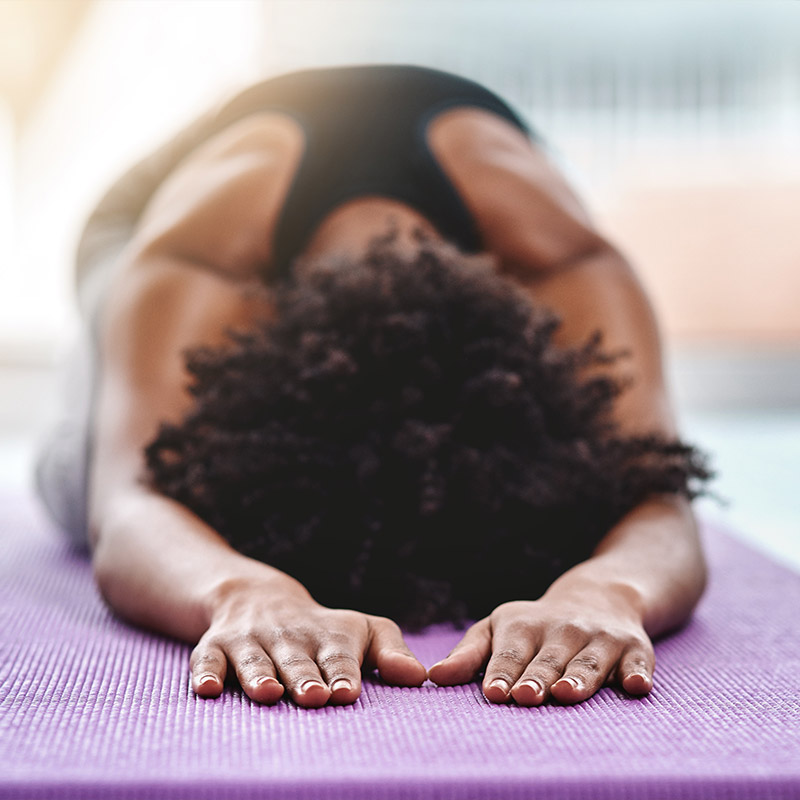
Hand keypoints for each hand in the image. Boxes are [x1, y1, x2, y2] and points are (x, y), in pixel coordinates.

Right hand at [189, 577, 426, 706]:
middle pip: (297, 658)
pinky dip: (204, 673)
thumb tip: (419, 678)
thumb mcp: (362, 630)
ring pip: (254, 659)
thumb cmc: (324, 629)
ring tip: (268, 694)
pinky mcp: (215, 647)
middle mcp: (288, 636)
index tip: (347, 692)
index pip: (337, 655)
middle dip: (304, 677)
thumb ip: (390, 653)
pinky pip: (206, 660)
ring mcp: (250, 641)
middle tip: (313, 697)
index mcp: (328, 635)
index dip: (342, 672)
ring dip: (259, 674)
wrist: (259, 598)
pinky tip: (207, 690)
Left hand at [427, 587, 654, 705]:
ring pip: (588, 661)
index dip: (502, 672)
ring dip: (579, 677)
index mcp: (524, 626)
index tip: (493, 693)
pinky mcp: (635, 649)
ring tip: (567, 694)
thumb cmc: (534, 627)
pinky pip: (639, 662)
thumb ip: (468, 656)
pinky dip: (638, 673)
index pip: (510, 653)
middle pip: (548, 659)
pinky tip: (636, 686)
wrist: (597, 598)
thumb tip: (433, 678)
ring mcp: (600, 638)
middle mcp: (562, 630)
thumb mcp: (497, 630)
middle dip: (537, 677)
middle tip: (525, 696)